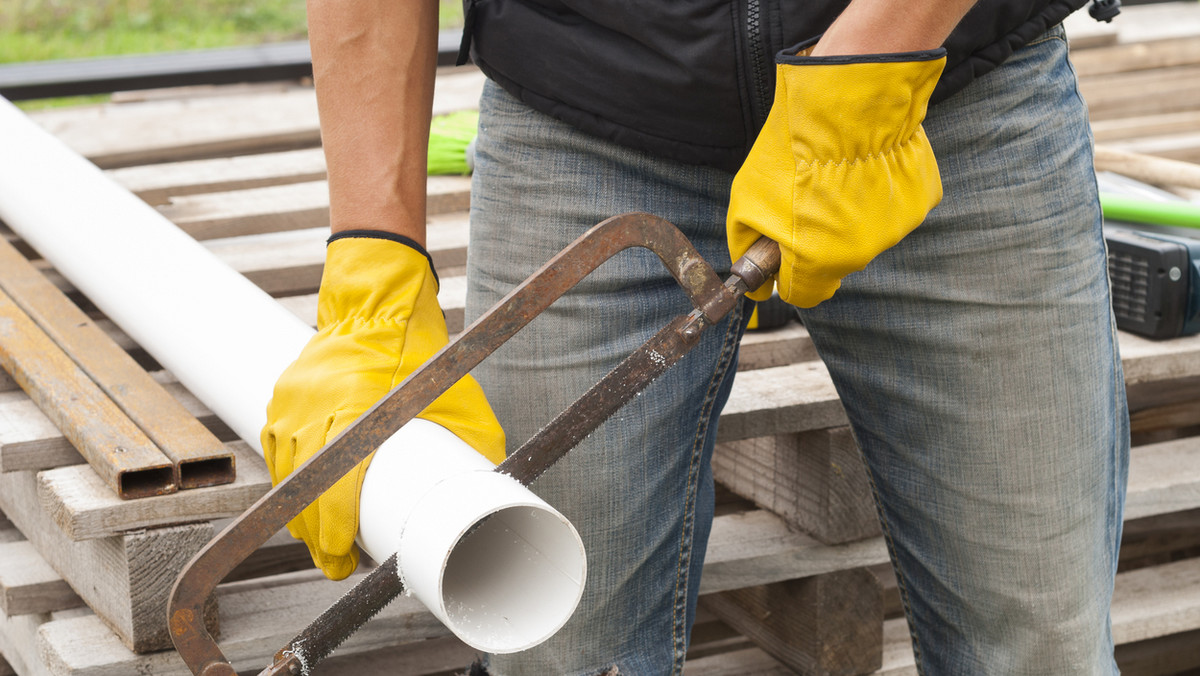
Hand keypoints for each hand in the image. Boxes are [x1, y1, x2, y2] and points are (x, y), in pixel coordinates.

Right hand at [261, 232, 505, 579]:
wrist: (380, 300)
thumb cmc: (422, 349)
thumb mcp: (457, 398)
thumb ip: (471, 441)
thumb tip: (493, 487)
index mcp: (356, 412)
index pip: (335, 490)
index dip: (334, 534)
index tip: (342, 560)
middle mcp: (316, 408)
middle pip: (305, 491)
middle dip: (315, 535)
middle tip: (334, 563)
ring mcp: (294, 400)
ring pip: (285, 472)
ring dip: (298, 509)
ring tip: (317, 537)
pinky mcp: (284, 392)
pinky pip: (275, 444)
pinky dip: (285, 474)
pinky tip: (296, 496)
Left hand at [726, 42, 946, 307]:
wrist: (851, 99)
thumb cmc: (794, 148)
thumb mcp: (748, 200)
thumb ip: (748, 246)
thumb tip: (758, 285)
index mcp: (819, 261)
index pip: (805, 293)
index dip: (791, 274)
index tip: (785, 252)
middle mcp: (861, 253)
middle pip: (836, 261)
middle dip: (820, 237)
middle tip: (809, 196)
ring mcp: (896, 227)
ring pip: (867, 232)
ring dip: (851, 211)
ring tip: (839, 172)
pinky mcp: (921, 199)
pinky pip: (895, 206)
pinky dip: (881, 191)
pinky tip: (867, 163)